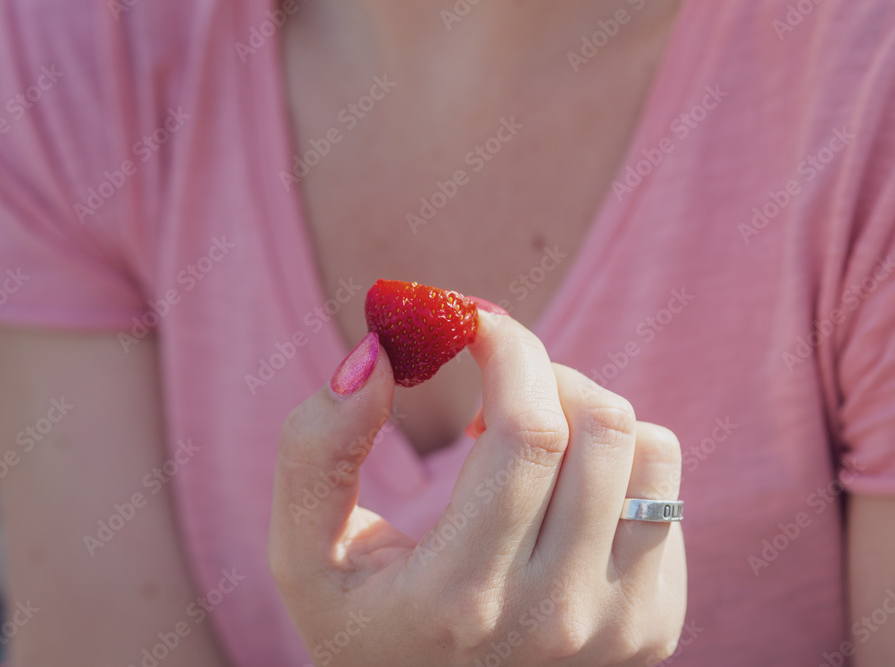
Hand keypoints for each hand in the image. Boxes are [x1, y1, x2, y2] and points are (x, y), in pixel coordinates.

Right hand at [269, 311, 686, 665]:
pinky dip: (613, 462)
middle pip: (596, 426)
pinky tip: (559, 495)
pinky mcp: (656, 626)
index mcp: (461, 598)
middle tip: (494, 377)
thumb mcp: (306, 556)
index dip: (507, 349)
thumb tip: (375, 355)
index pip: (525, 432)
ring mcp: (619, 628)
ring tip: (527, 440)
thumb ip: (314, 455)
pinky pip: (666, 489)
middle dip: (541, 370)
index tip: (475, 320)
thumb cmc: (368, 626)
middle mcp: (555, 617)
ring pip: (648, 447)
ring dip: (582, 411)